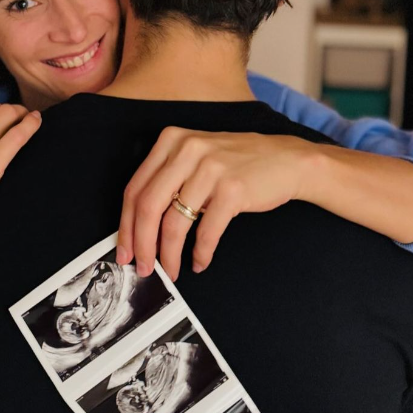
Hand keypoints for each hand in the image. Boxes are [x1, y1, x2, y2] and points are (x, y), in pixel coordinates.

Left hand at [117, 127, 314, 280]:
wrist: (287, 160)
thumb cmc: (238, 163)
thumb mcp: (196, 158)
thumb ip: (168, 180)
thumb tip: (139, 226)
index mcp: (171, 141)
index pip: (135, 189)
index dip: (125, 226)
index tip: (124, 250)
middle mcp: (187, 150)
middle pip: (148, 207)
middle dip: (141, 244)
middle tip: (143, 267)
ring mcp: (210, 168)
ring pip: (174, 222)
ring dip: (169, 254)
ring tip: (171, 270)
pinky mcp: (232, 189)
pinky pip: (206, 230)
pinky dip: (200, 252)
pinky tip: (199, 262)